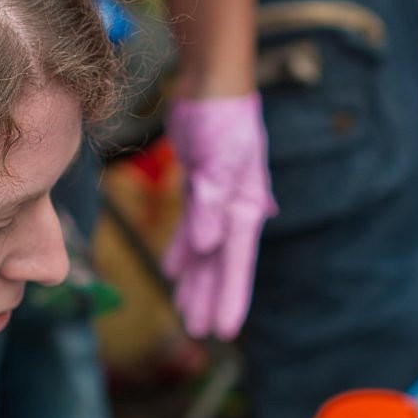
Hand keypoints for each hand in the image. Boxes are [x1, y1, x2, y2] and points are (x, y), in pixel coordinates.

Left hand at [163, 93, 276, 339]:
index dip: (230, 297)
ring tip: (187, 312)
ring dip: (196, 280)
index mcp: (244, 207)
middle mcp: (235, 209)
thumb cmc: (221, 120)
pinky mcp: (201, 188)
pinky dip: (183, 249)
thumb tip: (205, 248)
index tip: (224, 330)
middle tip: (201, 332)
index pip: (236, 262)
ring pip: (205, 251)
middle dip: (211, 297)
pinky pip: (192, 227)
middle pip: (221, 263)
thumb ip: (210, 207)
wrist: (211, 84)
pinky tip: (173, 270)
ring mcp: (218, 200)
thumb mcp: (218, 164)